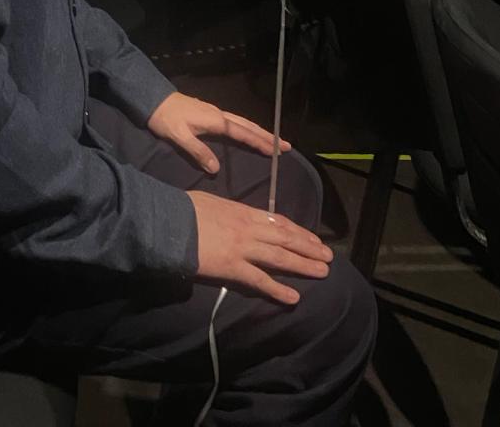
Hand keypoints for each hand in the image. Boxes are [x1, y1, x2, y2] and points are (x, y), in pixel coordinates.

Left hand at [147, 91, 290, 174]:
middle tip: (286, 146)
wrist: (154, 100)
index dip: (261, 142)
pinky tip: (249, 134)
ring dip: (260, 132)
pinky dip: (248, 129)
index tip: (277, 150)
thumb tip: (216, 169)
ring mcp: (216, 112)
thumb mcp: (179, 137)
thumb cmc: (166, 119)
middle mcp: (220, 115)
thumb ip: (198, 152)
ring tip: (274, 141)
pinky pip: (236, 122)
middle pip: (248, 126)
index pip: (243, 134)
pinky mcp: (210, 113)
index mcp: (216, 120)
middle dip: (268, 136)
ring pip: (243, 123)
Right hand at [188, 191, 332, 304]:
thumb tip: (239, 217)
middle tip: (328, 256)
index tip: (313, 238)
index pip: (279, 222)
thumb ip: (231, 211)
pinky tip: (293, 298)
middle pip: (286, 239)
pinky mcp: (234, 269)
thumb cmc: (187, 209)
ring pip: (281, 258)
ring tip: (323, 272)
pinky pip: (261, 281)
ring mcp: (244, 249)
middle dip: (309, 248)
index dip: (298, 231)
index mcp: (244, 212)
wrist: (171, 223)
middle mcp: (250, 229)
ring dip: (303, 266)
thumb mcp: (214, 202)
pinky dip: (278, 290)